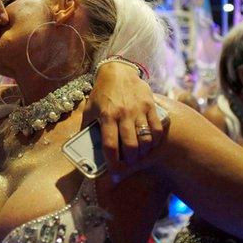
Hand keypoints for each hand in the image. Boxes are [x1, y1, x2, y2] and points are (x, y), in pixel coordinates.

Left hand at [86, 61, 168, 176]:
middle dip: (130, 161)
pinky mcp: (150, 106)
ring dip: (143, 153)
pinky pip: (157, 129)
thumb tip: (85, 147)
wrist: (118, 71)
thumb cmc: (102, 93)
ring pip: (146, 140)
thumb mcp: (89, 108)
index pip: (110, 145)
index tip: (114, 171)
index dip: (113, 163)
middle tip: (129, 163)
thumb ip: (87, 127)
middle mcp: (123, 114)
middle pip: (131, 146)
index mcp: (106, 116)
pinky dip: (156, 141)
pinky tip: (151, 144)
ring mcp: (139, 110)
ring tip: (139, 155)